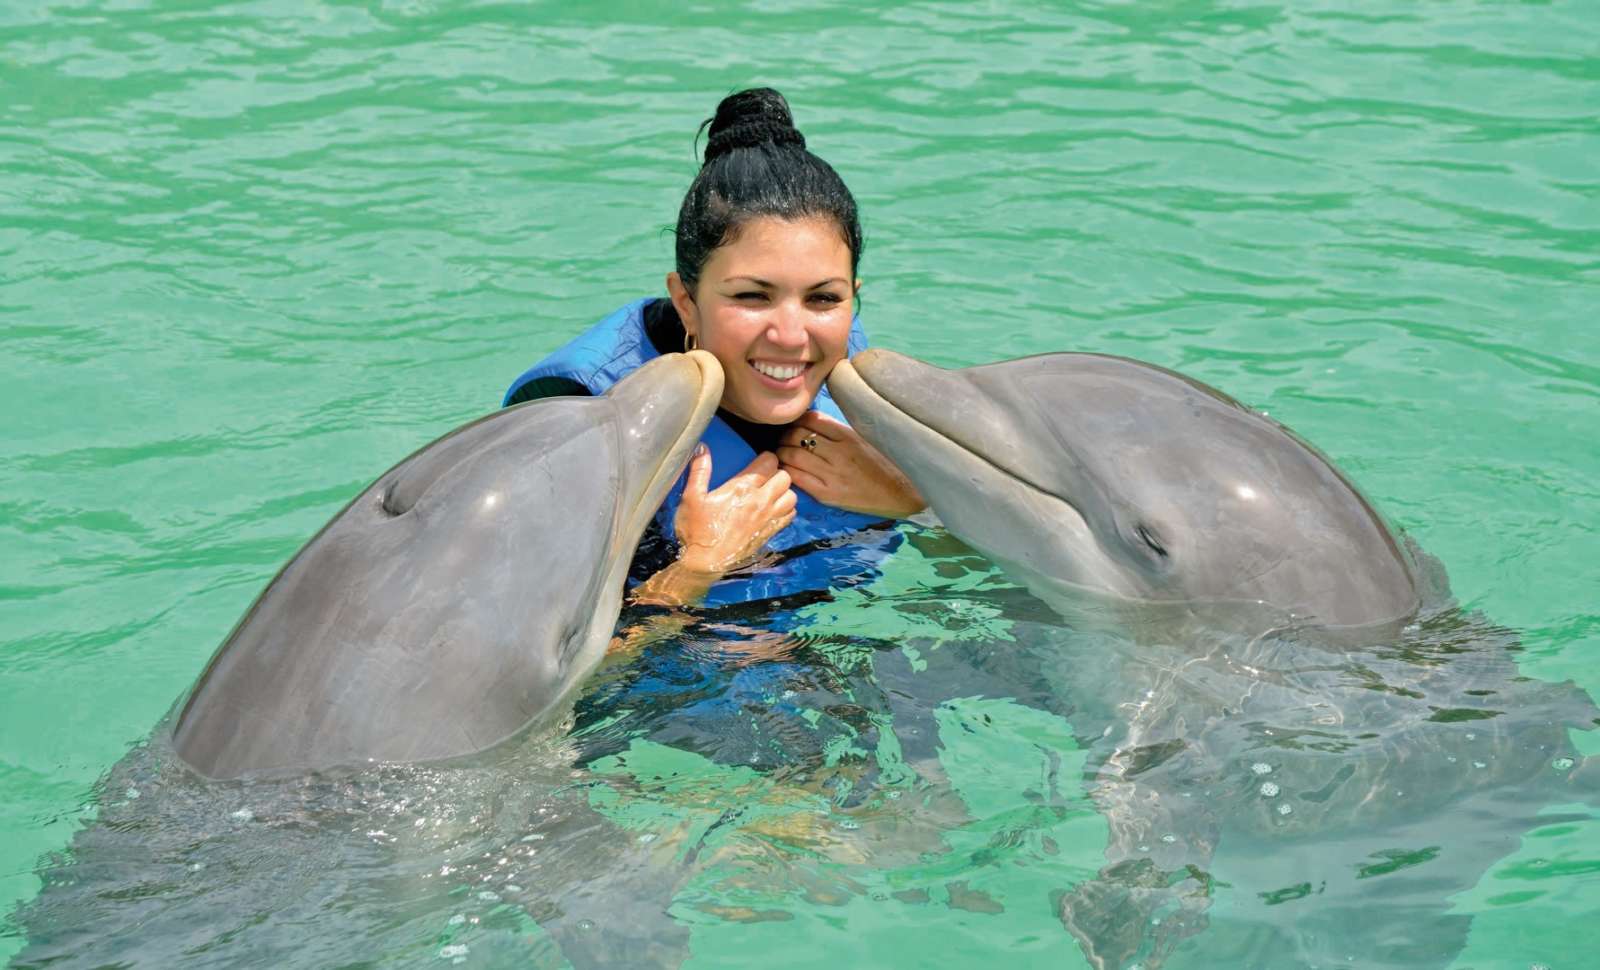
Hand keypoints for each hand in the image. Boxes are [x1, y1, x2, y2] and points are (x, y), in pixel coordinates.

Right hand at [673, 446, 797, 574]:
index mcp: (742, 488)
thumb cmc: (696, 530)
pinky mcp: (770, 533)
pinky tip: (773, 510)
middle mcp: (761, 501)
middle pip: (786, 477)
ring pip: (792, 496)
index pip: (770, 462)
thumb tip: (702, 447)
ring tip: (772, 493)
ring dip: (784, 492)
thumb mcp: (692, 497)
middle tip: (765, 477)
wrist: (705, 563)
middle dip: (777, 473)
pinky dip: (786, 510)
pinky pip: (790, 516)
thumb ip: (699, 470)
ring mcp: (768, 518)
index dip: (766, 458)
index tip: (758, 461)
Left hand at [777, 411, 925, 519]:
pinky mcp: (828, 494)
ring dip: (781, 453)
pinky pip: (798, 479)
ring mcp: (833, 474)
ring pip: (793, 456)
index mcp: (849, 435)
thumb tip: (808, 421)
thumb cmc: (883, 463)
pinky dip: (787, 472)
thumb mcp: (863, 438)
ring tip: (781, 454)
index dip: (796, 420)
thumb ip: (837, 431)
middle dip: (784, 436)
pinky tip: (786, 471)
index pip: (811, 419)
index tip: (793, 425)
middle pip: (797, 436)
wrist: (901, 493)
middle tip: (782, 440)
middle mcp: (839, 452)